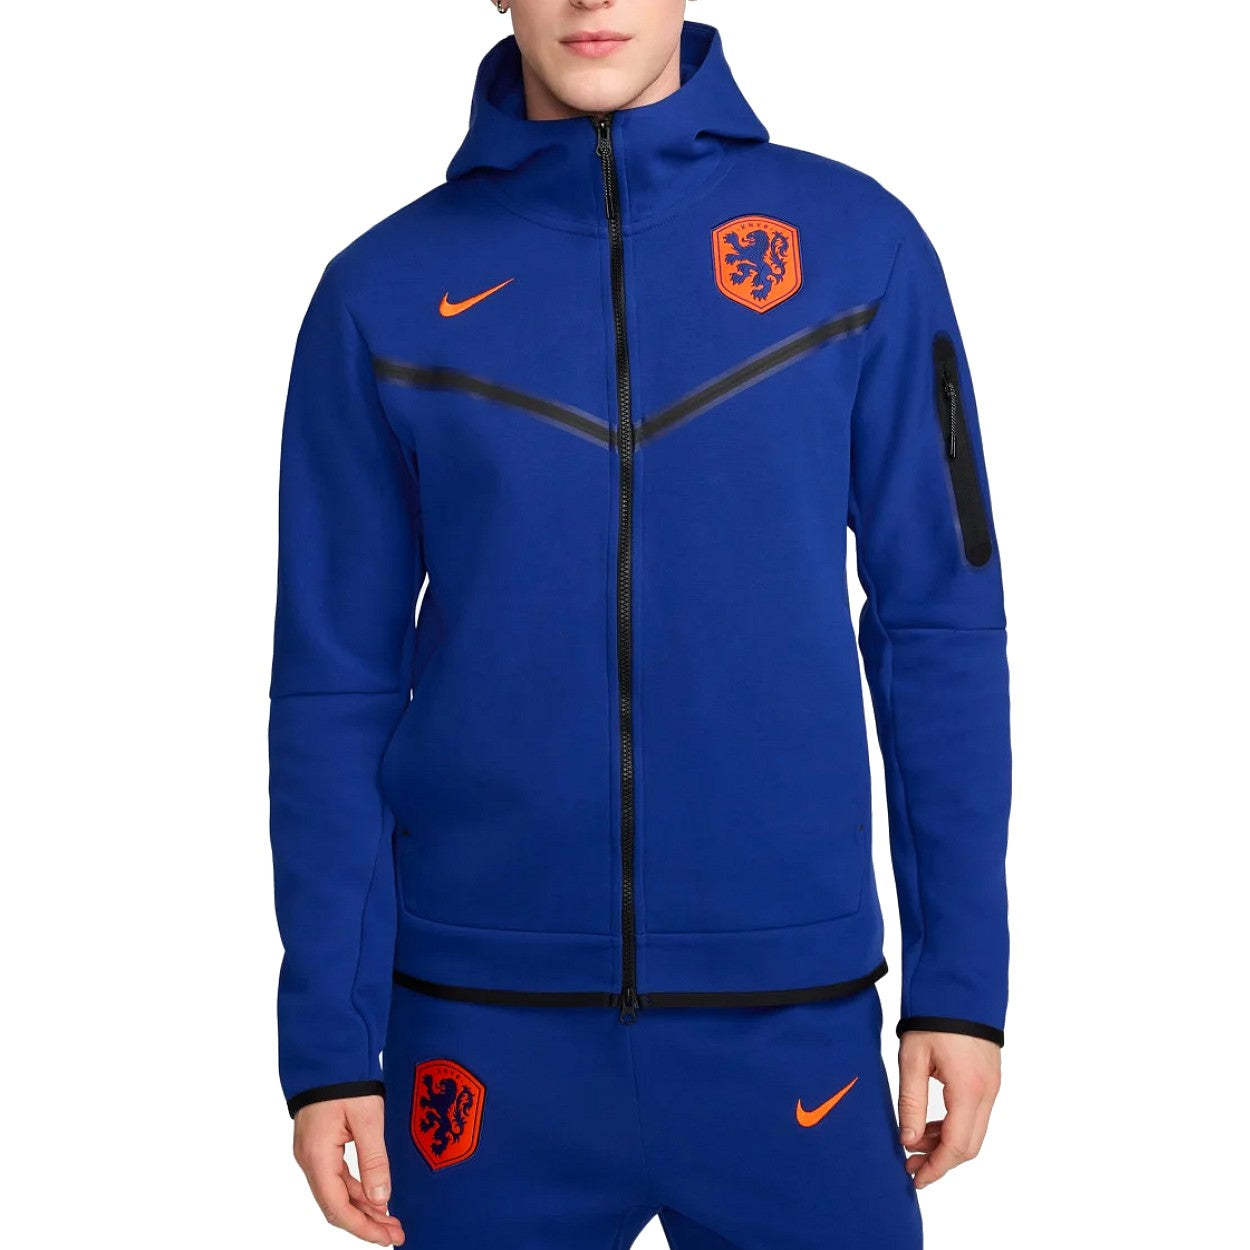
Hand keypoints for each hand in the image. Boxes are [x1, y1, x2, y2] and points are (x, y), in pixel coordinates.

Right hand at [293, 1095, 404, 1245]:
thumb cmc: (346, 1080)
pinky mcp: (319, 1145)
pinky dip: (356, 1190)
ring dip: (362, 1208)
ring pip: (336, 1193)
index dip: (363, 1228)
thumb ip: (374, 1160)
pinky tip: (376, 1194)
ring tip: (391, 1218)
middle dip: (366, 1223)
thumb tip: (382, 1199)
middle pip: (336, 1206)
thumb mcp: (367, 1118)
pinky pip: (336, 1177)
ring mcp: (312, 1154)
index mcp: (317, 1157)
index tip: (387, 1238)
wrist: (327, 1053)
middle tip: (395, 1232)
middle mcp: (309, 1160)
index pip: (338, 1208)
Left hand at [898, 1031, 1000, 1188]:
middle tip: (911, 1165)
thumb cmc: (934, 1017)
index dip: (936, 1167)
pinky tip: (930, 1124)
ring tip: (914, 1143)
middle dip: (940, 1160)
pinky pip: (975, 1115)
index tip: (916, 1179)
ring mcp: (992, 1086)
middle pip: (969, 1145)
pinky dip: (954, 1126)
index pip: (957, 1146)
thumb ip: (911, 1102)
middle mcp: (987, 1093)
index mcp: (969, 1090)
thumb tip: (909, 1140)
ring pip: (973, 1131)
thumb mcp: (913, 1058)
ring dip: (946, 1143)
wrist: (960, 987)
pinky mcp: (989, 1079)